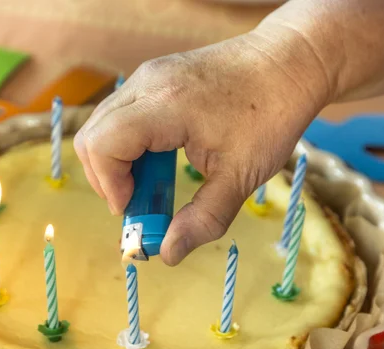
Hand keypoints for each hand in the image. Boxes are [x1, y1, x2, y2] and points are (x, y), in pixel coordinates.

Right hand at [74, 31, 330, 265]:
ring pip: (101, 125)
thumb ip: (202, 219)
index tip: (135, 210)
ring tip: (149, 184)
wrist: (291, 60)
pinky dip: (127, 145)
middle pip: (92, 137)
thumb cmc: (272, 114)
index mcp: (164, 106)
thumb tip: (167, 254)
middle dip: (106, 179)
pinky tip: (158, 159)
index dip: (109, 186)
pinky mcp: (154, 78)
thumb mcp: (241, 175)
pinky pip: (121, 115)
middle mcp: (146, 84)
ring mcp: (148, 76)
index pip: (103, 146)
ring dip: (115, 163)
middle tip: (138, 202)